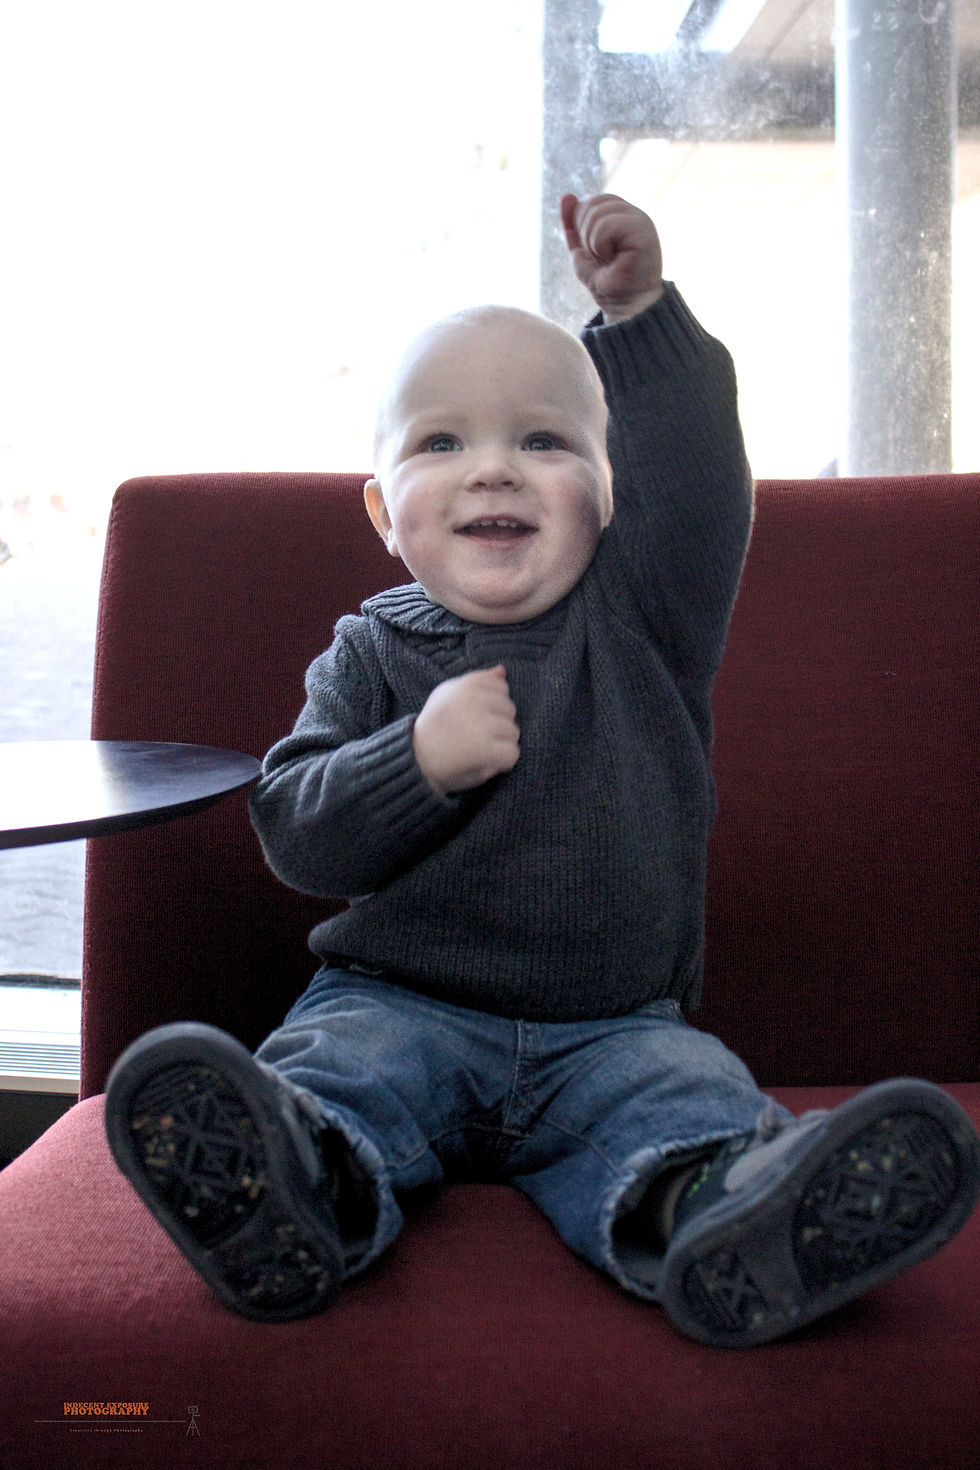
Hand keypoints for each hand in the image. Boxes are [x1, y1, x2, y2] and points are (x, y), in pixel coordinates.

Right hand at [413, 665, 519, 796]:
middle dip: (498, 722)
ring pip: (513, 731)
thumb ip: (478, 681)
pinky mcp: (487, 750)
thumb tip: (502, 670)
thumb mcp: (448, 694)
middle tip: (473, 734)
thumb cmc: (434, 727)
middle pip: (509, 708)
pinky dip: (502, 761)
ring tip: (477, 748)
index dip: (491, 703)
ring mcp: (481, 726)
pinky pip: (512, 753)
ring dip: (500, 742)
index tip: (473, 715)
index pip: (500, 686)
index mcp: (464, 686)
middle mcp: (473, 702)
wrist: (415, 761)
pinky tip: (484, 761)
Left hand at [560, 193, 663, 321]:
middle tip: (600, 257)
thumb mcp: (583, 251)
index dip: (581, 221)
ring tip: (607, 259)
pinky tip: (613, 259)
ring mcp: (640, 221)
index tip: (590, 250)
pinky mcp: (643, 231)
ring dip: (593, 242)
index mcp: (623, 216)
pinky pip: (607, 225)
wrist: (627, 307)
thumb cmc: (609, 284)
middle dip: (585, 233)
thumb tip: (566, 196)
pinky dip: (600, 246)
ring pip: (598, 213)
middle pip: (593, 202)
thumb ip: (574, 225)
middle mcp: (634, 214)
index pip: (594, 200)